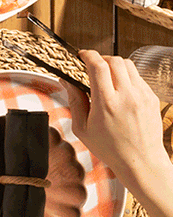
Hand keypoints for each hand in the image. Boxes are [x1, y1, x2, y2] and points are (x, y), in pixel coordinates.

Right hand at [73, 50, 172, 203]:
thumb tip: (66, 81)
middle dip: (101, 58)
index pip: (98, 66)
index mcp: (106, 103)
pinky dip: (127, 77)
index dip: (88, 55)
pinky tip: (120, 89)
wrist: (141, 161)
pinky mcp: (151, 98)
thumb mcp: (82, 128)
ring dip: (115, 65)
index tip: (82, 55)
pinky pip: (138, 77)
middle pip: (115, 60)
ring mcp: (142, 96)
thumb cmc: (110, 148)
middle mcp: (126, 96)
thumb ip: (74, 101)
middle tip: (93, 65)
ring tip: (107, 76)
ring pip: (129, 65)